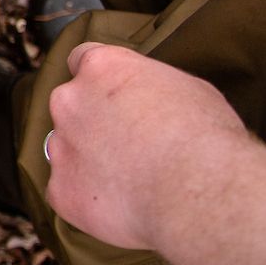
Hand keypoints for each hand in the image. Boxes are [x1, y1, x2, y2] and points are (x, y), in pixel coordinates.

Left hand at [42, 41, 254, 252]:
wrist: (197, 191)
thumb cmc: (205, 138)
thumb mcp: (189, 90)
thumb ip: (151, 90)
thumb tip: (152, 102)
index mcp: (101, 68)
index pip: (82, 60)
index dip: (99, 81)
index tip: (112, 96)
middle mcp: (70, 101)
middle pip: (72, 108)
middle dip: (94, 123)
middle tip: (130, 146)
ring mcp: (61, 146)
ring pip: (67, 151)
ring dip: (89, 161)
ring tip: (131, 181)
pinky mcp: (61, 189)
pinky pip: (68, 191)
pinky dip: (88, 199)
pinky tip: (123, 204)